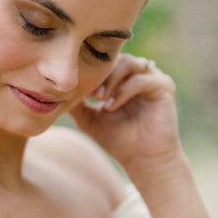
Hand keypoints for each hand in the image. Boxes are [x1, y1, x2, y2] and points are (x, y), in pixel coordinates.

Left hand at [69, 54, 181, 172]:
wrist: (142, 160)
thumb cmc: (118, 140)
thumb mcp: (89, 118)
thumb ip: (76, 102)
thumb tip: (53, 91)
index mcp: (123, 78)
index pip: (106, 60)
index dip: (90, 70)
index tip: (76, 87)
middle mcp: (139, 74)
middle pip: (116, 58)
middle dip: (100, 74)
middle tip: (88, 93)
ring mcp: (153, 77)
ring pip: (129, 63)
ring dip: (111, 79)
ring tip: (99, 99)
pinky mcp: (164, 86)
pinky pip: (141, 79)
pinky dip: (123, 90)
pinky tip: (110, 106)